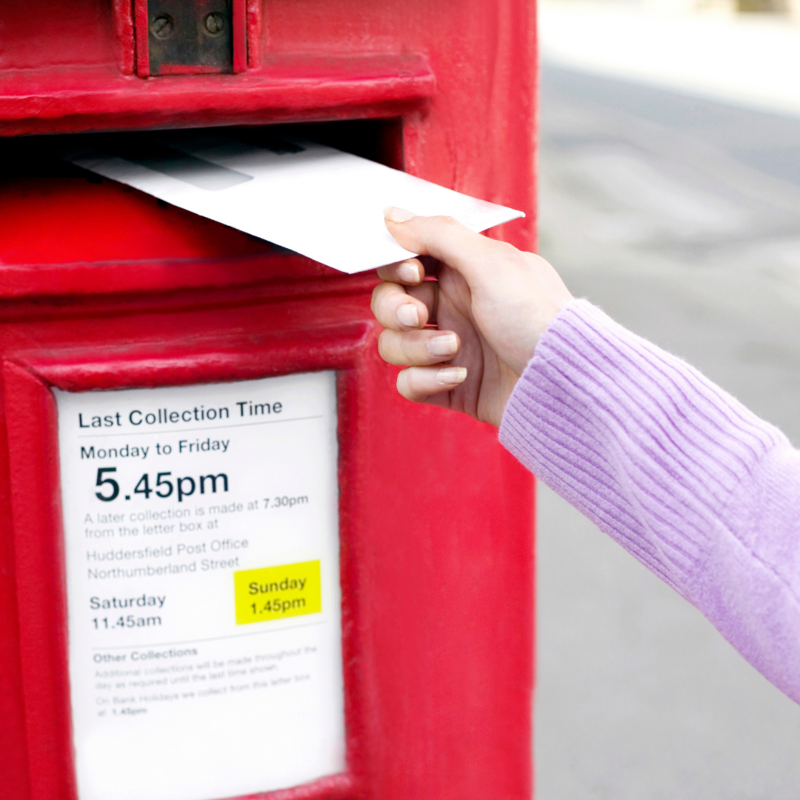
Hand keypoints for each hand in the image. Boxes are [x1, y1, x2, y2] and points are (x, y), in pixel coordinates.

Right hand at [370, 209, 573, 426]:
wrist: (563, 382)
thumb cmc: (538, 318)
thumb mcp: (491, 264)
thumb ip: (439, 235)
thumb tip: (394, 215)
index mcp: (463, 272)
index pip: (405, 262)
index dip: (397, 267)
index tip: (413, 272)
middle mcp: (452, 308)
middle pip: (389, 304)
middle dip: (395, 310)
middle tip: (419, 316)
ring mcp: (448, 348)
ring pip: (394, 344)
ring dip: (416, 348)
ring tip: (453, 349)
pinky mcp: (448, 385)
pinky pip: (410, 382)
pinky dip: (427, 380)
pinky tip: (459, 375)